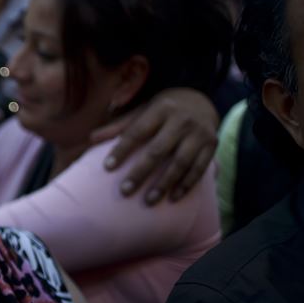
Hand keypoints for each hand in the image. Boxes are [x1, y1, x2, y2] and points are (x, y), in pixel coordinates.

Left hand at [90, 88, 217, 204]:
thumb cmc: (164, 109)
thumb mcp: (143, 110)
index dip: (122, 150)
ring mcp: (199, 133)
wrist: (202, 100)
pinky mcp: (212, 145)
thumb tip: (91, 138)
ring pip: (180, 163)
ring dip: (164, 184)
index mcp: (161, 109)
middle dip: (140, 172)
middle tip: (124, 191)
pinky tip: (173, 197)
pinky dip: (186, 184)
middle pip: (158, 150)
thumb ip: (120, 125)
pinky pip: (199, 169)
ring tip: (148, 201)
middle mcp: (182, 120)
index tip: (107, 168)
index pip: (137, 132)